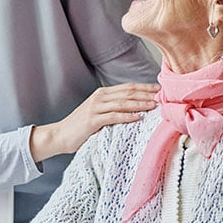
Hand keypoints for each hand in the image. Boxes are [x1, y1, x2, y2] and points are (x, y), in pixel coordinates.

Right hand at [31, 82, 158, 160]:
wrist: (60, 135)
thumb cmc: (81, 126)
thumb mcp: (98, 112)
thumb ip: (113, 107)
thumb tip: (136, 108)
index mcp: (102, 93)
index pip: (128, 87)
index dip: (145, 87)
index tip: (160, 90)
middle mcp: (99, 97)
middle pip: (128, 93)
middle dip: (146, 94)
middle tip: (162, 97)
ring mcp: (95, 108)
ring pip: (122, 103)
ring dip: (140, 104)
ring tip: (154, 106)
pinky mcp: (92, 120)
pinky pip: (113, 116)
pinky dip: (127, 116)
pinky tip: (138, 117)